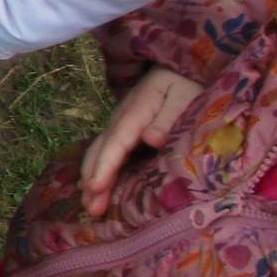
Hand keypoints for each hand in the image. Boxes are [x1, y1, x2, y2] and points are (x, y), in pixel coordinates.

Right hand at [78, 66, 204, 216]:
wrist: (181, 67)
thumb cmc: (186, 83)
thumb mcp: (184, 95)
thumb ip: (169, 117)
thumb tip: (150, 139)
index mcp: (136, 111)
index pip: (117, 142)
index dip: (105, 166)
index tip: (95, 187)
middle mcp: (122, 119)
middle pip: (101, 150)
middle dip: (93, 178)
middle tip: (92, 209)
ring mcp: (121, 124)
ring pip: (99, 151)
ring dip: (92, 176)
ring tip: (90, 204)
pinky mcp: (125, 130)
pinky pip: (107, 150)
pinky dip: (98, 169)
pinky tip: (96, 185)